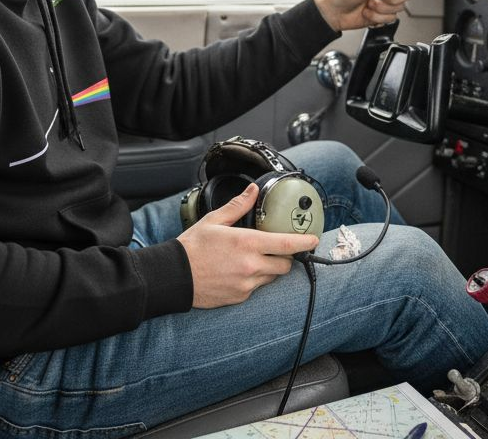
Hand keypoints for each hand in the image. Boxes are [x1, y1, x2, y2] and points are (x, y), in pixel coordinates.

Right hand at [176, 183, 320, 307]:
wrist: (174, 276)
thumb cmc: (192, 247)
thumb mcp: (214, 221)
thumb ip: (238, 206)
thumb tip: (253, 191)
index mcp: (247, 243)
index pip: (288, 244)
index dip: (305, 242)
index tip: (314, 239)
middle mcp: (251, 265)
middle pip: (285, 264)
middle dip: (285, 256)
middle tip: (275, 248)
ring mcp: (247, 284)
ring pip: (271, 276)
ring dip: (269, 267)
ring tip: (252, 258)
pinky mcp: (240, 297)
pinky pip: (256, 287)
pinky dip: (254, 279)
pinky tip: (238, 271)